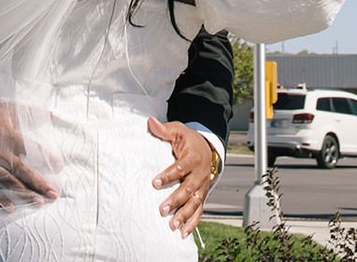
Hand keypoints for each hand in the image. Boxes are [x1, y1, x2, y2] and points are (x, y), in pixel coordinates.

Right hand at [0, 102, 57, 208]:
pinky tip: (12, 208)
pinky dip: (1, 200)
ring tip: (39, 202)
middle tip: (54, 193)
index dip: (45, 157)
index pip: (30, 148)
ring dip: (25, 194)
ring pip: (9, 184)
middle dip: (39, 183)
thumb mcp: (7, 107)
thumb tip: (53, 114)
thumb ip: (30, 111)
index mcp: (7, 136)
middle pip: (23, 171)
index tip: (60, 166)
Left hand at [148, 117, 215, 237]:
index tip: (154, 182)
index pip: (181, 167)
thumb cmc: (188, 139)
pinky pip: (199, 211)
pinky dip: (192, 223)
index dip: (168, 175)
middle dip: (176, 200)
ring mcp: (203, 186)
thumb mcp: (178, 130)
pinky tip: (183, 233)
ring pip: (195, 203)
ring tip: (172, 225)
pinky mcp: (202, 195)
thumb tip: (149, 122)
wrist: (207, 147)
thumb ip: (164, 129)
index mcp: (194, 157)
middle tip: (162, 210)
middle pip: (189, 189)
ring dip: (184, 215)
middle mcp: (201, 174)